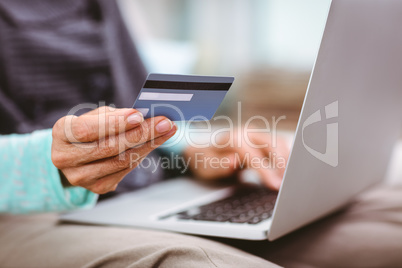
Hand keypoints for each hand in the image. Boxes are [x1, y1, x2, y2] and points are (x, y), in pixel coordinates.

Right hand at [51, 106, 176, 193]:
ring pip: (121, 161)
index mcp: (60, 135)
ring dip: (149, 145)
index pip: (86, 130)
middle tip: (164, 123)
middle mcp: (65, 159)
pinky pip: (126, 170)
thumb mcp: (95, 116)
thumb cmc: (88, 129)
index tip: (138, 116)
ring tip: (167, 131)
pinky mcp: (97, 188)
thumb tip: (142, 116)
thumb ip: (114, 116)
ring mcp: (81, 177)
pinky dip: (143, 154)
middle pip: (108, 148)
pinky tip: (155, 142)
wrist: (77, 155)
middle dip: (141, 133)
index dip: (113, 123)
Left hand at [184, 129, 288, 189]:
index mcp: (233, 138)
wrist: (204, 152)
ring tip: (288, 181)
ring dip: (287, 161)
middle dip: (283, 163)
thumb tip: (233, 161)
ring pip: (279, 143)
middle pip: (273, 143)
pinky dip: (285, 159)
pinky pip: (279, 146)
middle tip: (288, 184)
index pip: (254, 154)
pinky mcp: (262, 140)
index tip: (276, 185)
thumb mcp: (207, 167)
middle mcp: (247, 133)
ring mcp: (256, 135)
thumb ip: (220, 165)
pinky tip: (285, 174)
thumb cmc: (206, 161)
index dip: (267, 170)